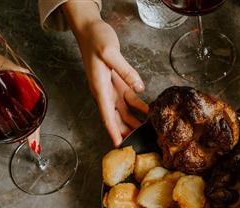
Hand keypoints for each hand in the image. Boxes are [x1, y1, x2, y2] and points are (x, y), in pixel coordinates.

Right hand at [68, 7, 147, 146]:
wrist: (90, 29)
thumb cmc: (96, 39)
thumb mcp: (110, 52)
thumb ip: (125, 71)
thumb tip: (139, 88)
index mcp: (99, 88)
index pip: (106, 115)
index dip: (113, 131)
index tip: (118, 144)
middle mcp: (104, 92)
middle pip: (115, 118)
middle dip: (124, 132)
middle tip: (136, 145)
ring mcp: (111, 88)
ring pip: (123, 111)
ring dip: (133, 122)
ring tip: (146, 132)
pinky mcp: (118, 82)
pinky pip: (130, 99)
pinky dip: (139, 106)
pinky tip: (149, 112)